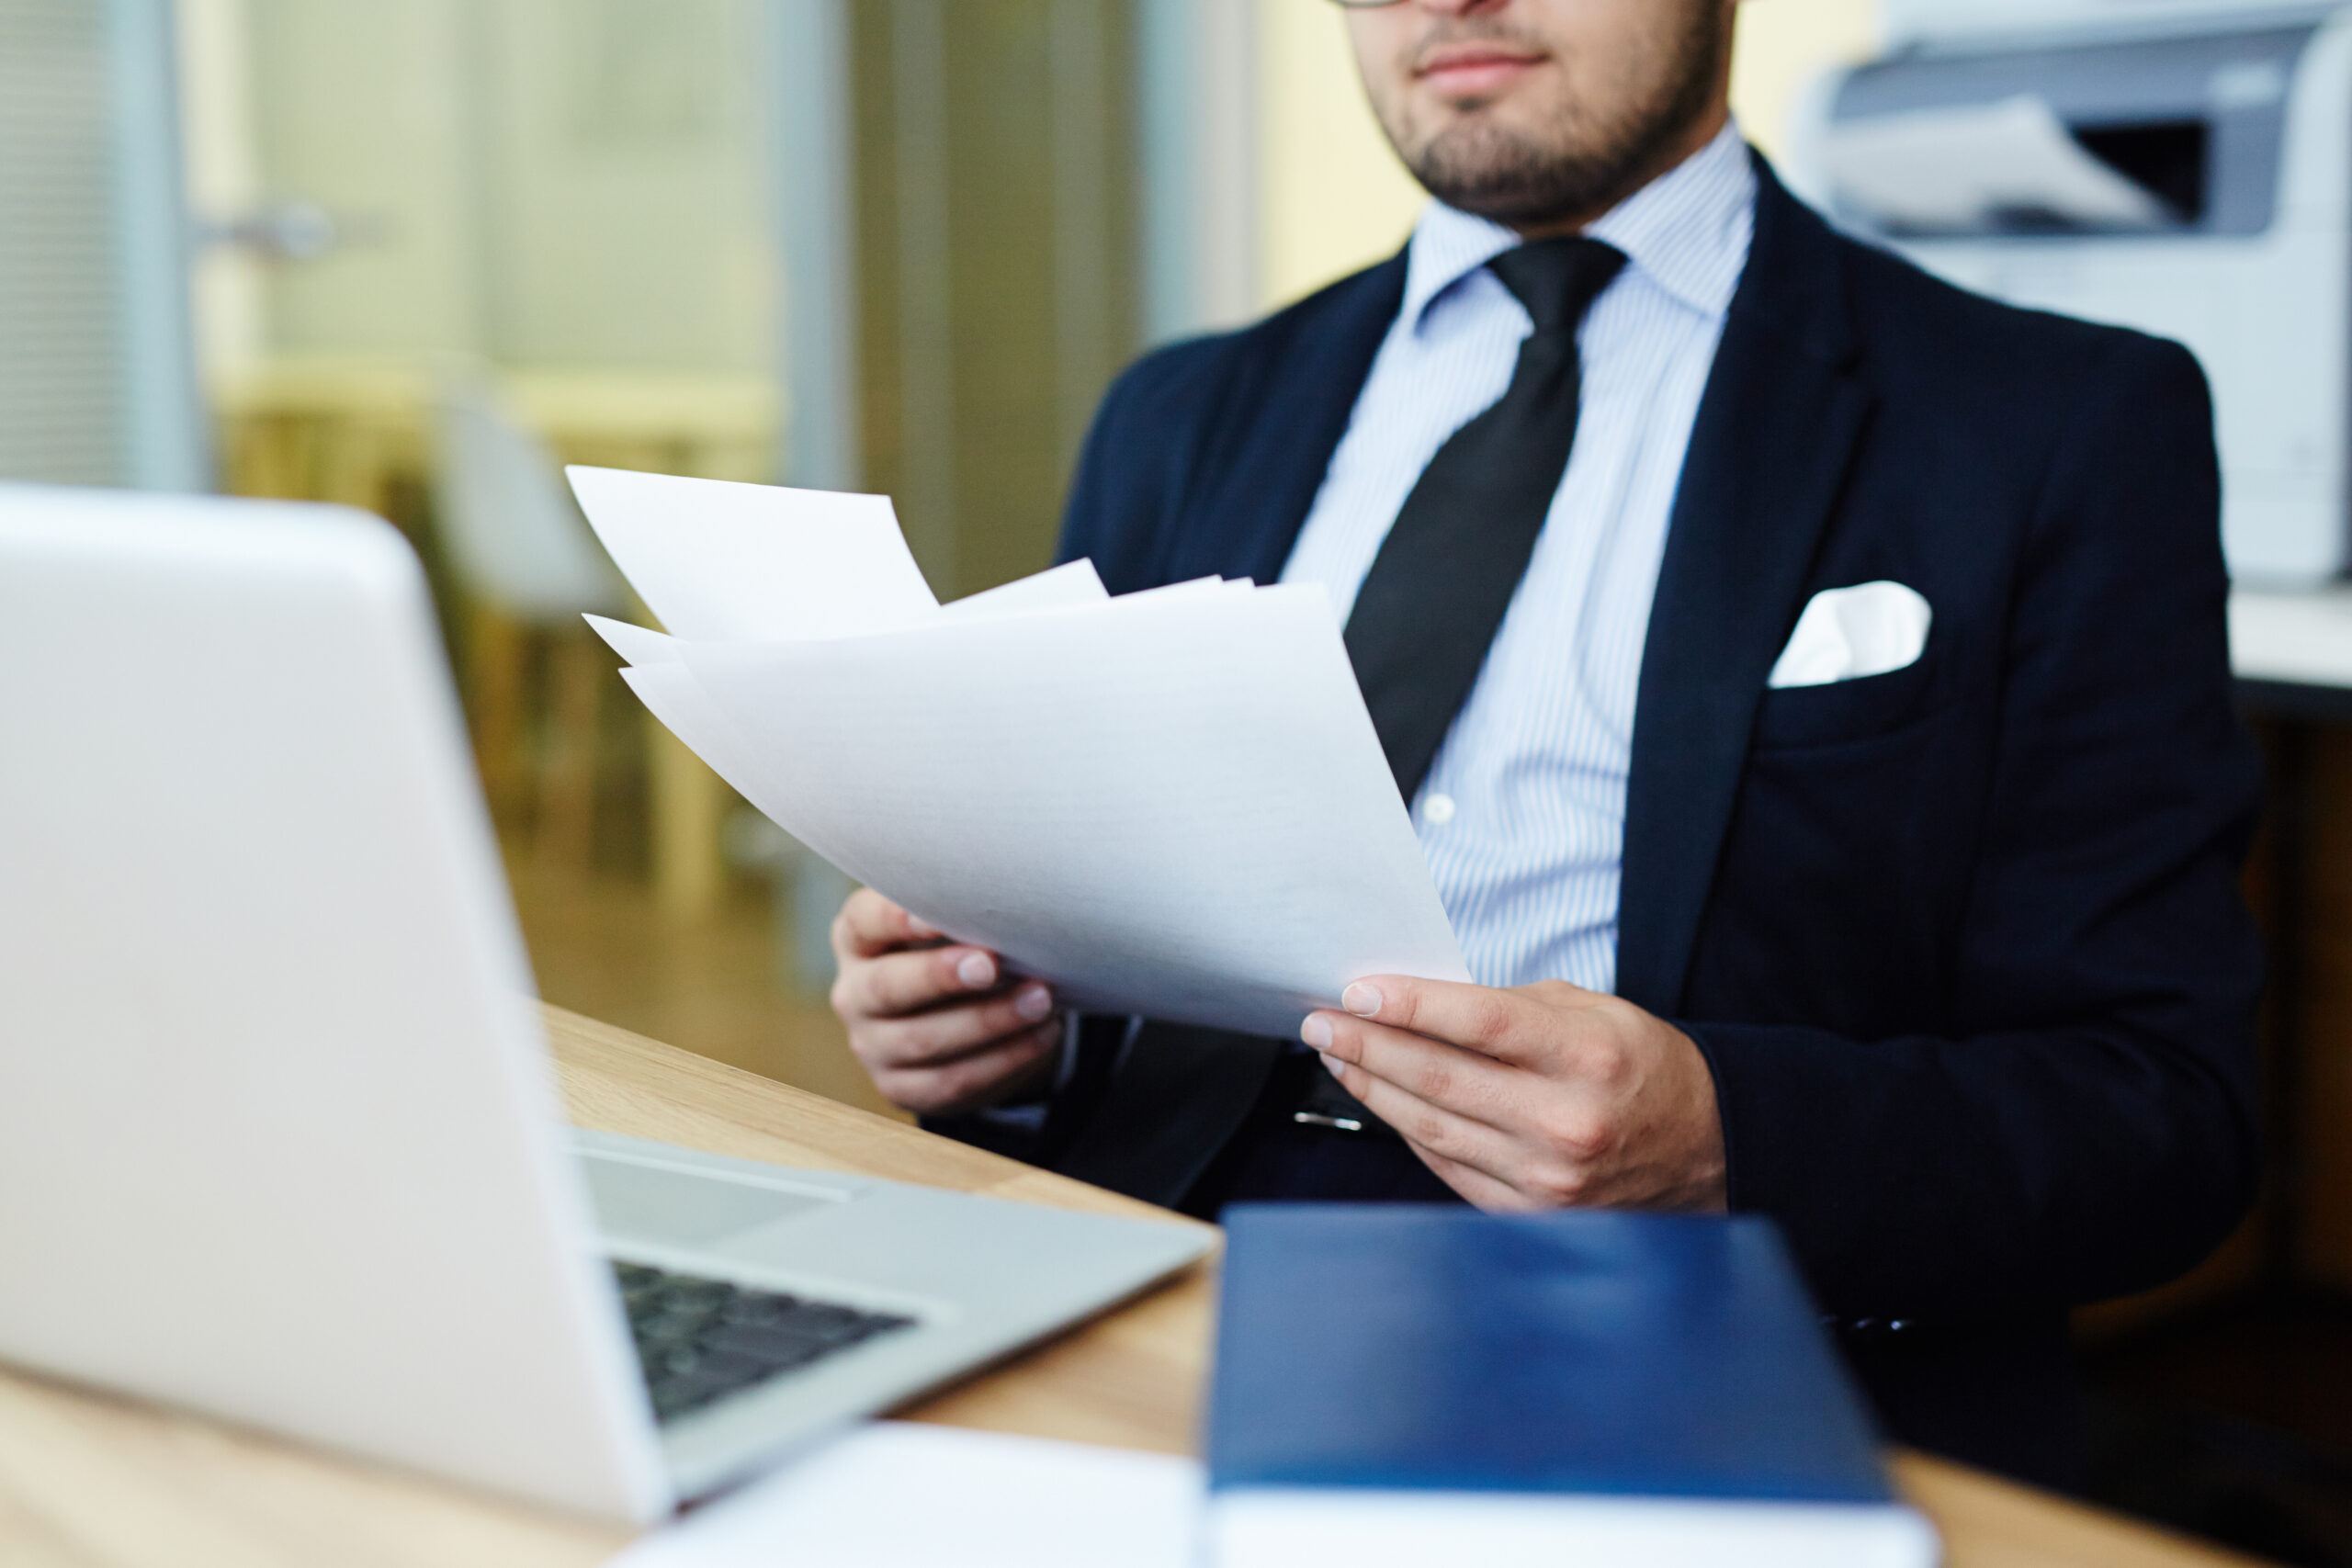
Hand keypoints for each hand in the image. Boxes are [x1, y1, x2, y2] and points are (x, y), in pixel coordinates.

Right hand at [829, 888, 1061, 1117]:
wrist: (961, 1014)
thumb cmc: (960, 944)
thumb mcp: (953, 921)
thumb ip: (966, 909)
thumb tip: (1014, 904)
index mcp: (858, 938)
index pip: (865, 922)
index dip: (895, 918)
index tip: (934, 916)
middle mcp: (854, 993)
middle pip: (888, 988)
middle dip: (942, 977)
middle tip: (992, 965)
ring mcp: (872, 1046)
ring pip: (924, 1040)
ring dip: (988, 1021)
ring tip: (1040, 1000)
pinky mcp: (901, 1088)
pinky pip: (952, 1081)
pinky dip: (1004, 1059)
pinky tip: (1041, 1034)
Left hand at [1302, 976, 1726, 1213]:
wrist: (1705, 1149)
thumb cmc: (1641, 1069)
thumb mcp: (1593, 1012)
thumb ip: (1509, 1007)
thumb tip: (1418, 1004)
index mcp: (1587, 1056)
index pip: (1479, 1023)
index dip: (1410, 1005)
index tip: (1357, 991)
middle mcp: (1565, 1122)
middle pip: (1440, 1078)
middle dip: (1368, 1045)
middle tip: (1322, 1022)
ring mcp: (1546, 1177)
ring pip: (1431, 1126)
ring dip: (1373, 1088)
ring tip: (1339, 1055)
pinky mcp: (1529, 1213)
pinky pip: (1447, 1165)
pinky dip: (1407, 1130)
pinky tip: (1381, 1099)